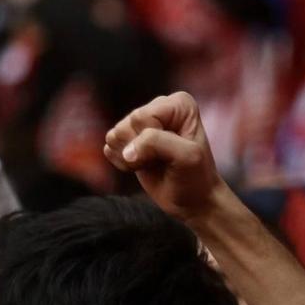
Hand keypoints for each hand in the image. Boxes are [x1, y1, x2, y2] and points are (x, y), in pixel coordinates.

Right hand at [103, 92, 227, 222]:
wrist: (192, 200)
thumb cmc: (195, 176)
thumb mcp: (187, 157)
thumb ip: (157, 143)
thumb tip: (127, 151)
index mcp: (179, 104)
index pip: (143, 116)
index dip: (152, 139)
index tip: (173, 153)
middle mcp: (159, 107)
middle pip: (127, 124)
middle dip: (141, 150)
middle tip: (162, 160)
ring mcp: (141, 124)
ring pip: (115, 135)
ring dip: (131, 157)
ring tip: (153, 163)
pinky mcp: (127, 140)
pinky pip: (109, 148)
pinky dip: (123, 163)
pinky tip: (142, 166)